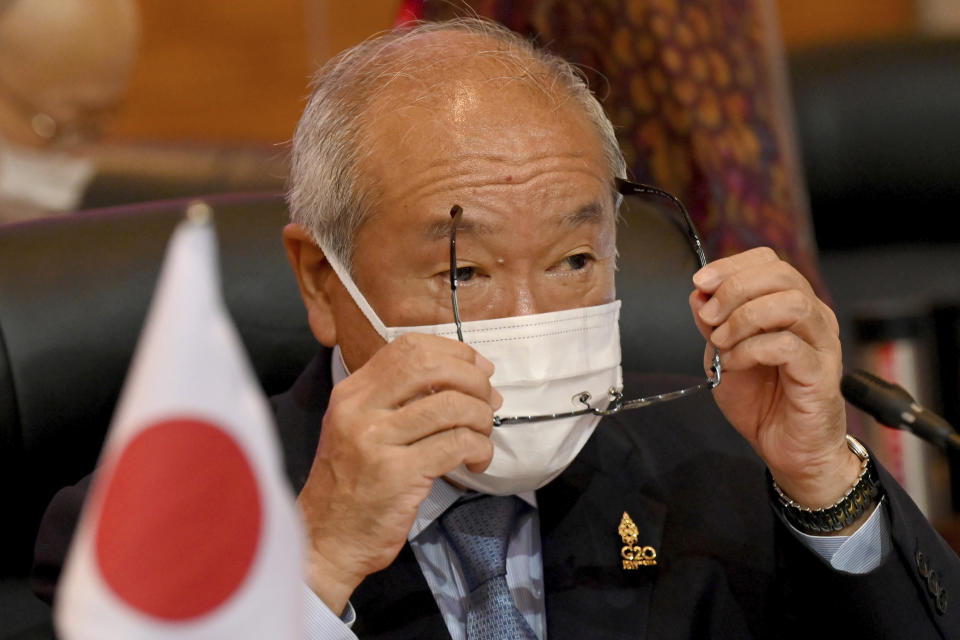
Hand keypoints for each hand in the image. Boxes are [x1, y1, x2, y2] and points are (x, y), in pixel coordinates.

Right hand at [297, 333, 500, 612]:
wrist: (325, 539)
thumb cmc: (352, 484)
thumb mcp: (361, 429)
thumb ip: (398, 400)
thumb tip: (466, 377)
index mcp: (352, 392)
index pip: (408, 348)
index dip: (454, 352)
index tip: (478, 369)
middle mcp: (360, 409)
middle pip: (431, 368)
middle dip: (473, 379)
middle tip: (488, 401)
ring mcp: (377, 440)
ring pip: (450, 405)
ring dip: (481, 417)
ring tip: (482, 435)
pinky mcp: (397, 473)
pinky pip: (456, 444)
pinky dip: (479, 448)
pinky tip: (477, 461)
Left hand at [689, 248, 861, 523]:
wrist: (785, 448)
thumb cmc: (761, 401)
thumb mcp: (724, 354)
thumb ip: (713, 323)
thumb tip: (698, 293)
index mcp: (790, 305)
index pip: (769, 262)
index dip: (732, 265)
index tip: (700, 282)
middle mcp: (812, 317)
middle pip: (781, 275)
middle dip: (734, 289)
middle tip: (708, 316)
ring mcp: (821, 343)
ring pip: (790, 303)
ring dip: (744, 317)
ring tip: (722, 342)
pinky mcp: (821, 373)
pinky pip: (787, 345)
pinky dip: (751, 349)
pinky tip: (733, 365)